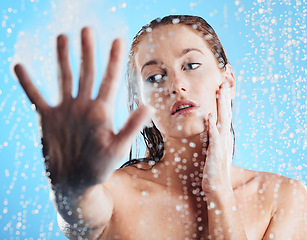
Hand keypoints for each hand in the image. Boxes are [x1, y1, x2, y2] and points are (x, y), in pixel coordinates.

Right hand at [14, 28, 151, 191]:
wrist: (73, 182)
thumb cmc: (98, 168)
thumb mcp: (117, 148)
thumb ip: (132, 127)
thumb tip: (149, 106)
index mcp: (101, 111)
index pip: (110, 79)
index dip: (114, 60)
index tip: (119, 40)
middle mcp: (84, 105)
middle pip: (87, 72)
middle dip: (88, 51)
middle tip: (88, 29)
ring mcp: (66, 110)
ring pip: (64, 77)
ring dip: (63, 57)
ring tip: (63, 37)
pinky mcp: (48, 118)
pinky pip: (35, 96)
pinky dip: (27, 82)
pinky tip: (19, 66)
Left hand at [202, 82, 233, 194]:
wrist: (218, 187)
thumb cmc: (214, 169)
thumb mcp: (215, 150)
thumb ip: (215, 137)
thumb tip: (213, 124)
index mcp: (224, 137)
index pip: (225, 114)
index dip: (224, 101)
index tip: (222, 86)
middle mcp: (225, 138)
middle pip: (226, 113)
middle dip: (225, 98)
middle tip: (224, 82)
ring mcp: (221, 145)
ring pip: (222, 121)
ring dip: (221, 106)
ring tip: (221, 92)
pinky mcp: (216, 153)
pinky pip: (214, 137)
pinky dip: (213, 126)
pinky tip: (210, 117)